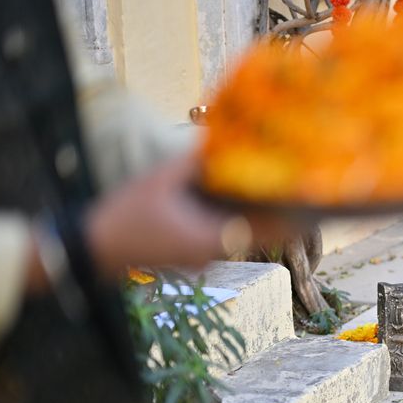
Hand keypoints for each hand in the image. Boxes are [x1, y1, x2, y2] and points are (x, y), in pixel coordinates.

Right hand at [83, 151, 305, 277]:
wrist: (91, 249)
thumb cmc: (123, 215)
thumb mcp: (159, 180)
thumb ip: (194, 163)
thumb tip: (224, 144)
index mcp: (209, 240)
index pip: (263, 229)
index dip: (290, 215)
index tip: (312, 200)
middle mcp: (212, 254)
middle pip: (258, 232)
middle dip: (278, 212)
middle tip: (301, 188)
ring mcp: (203, 259)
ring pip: (241, 235)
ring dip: (257, 216)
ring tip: (277, 189)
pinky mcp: (193, 258)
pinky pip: (224, 237)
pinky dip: (235, 220)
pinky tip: (240, 199)